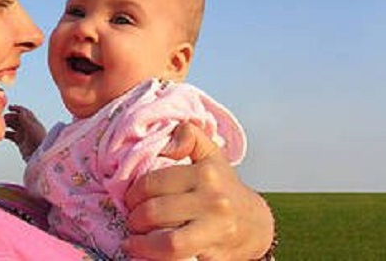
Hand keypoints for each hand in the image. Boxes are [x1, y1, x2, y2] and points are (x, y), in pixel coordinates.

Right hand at [4, 105, 46, 160]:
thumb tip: (20, 111)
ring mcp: (24, 135)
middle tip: (2, 118)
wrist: (40, 156)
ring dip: (6, 124)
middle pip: (17, 119)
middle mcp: (28, 128)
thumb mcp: (32, 128)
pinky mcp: (20, 142)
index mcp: (33, 122)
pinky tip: (1, 133)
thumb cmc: (39, 141)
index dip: (17, 108)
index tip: (9, 107)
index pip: (24, 112)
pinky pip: (11, 136)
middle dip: (10, 117)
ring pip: (13, 127)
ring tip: (0, 125)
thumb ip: (25, 119)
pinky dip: (5, 134)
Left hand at [122, 123, 274, 259]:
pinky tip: (146, 253)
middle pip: (155, 212)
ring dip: (142, 243)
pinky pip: (179, 260)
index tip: (130, 199)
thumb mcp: (211, 155)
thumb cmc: (224, 188)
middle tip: (132, 219)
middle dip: (135, 218)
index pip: (153, 183)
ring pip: (168, 243)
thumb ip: (190, 136)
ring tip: (134, 240)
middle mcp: (213, 202)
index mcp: (206, 174)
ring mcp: (215, 231)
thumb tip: (169, 141)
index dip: (133, 193)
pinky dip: (157, 259)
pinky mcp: (215, 256)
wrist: (255, 224)